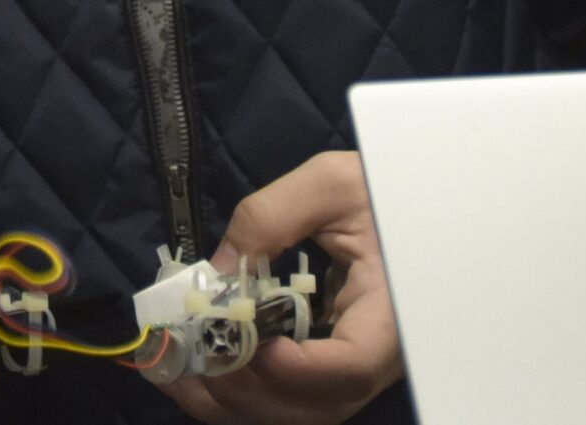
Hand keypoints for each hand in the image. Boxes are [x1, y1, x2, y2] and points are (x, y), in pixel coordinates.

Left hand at [162, 153, 401, 424]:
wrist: (411, 203)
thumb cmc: (381, 189)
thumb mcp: (329, 184)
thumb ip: (269, 218)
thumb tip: (216, 273)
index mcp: (392, 311)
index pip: (351, 366)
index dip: (294, 366)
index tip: (242, 330)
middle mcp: (380, 357)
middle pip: (316, 406)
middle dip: (244, 387)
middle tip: (187, 350)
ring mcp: (357, 371)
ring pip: (298, 415)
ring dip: (231, 402)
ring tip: (174, 367)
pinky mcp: (333, 369)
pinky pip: (290, 401)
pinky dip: (240, 395)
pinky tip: (196, 371)